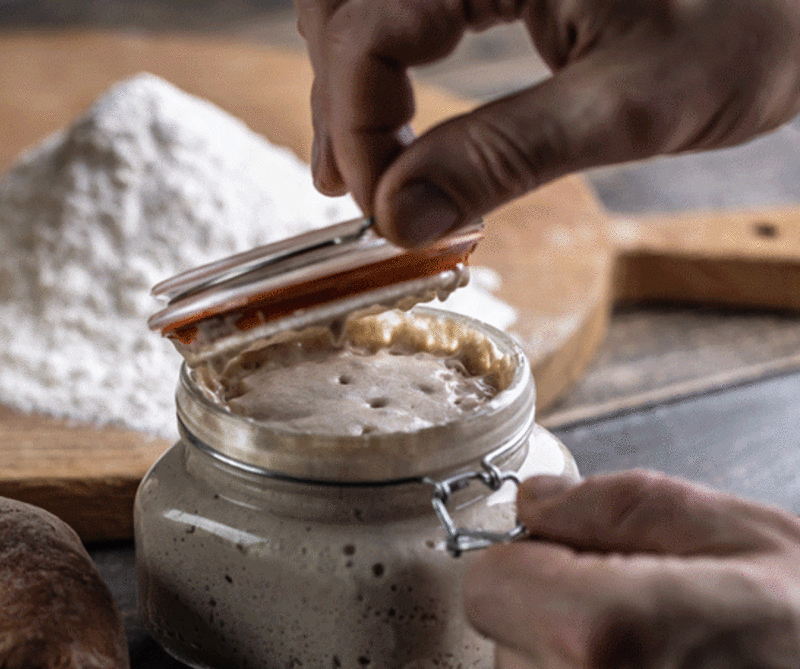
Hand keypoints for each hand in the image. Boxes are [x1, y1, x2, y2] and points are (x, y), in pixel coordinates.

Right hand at [296, 0, 799, 245]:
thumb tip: (399, 218)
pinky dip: (389, 55)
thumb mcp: (634, 103)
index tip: (383, 211)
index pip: (366, 32)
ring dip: (353, 77)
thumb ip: (506, 154)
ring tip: (367, 159)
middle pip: (345, 7)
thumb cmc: (756, 18)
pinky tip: (399, 109)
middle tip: (359, 192)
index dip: (360, 130)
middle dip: (343, 104)